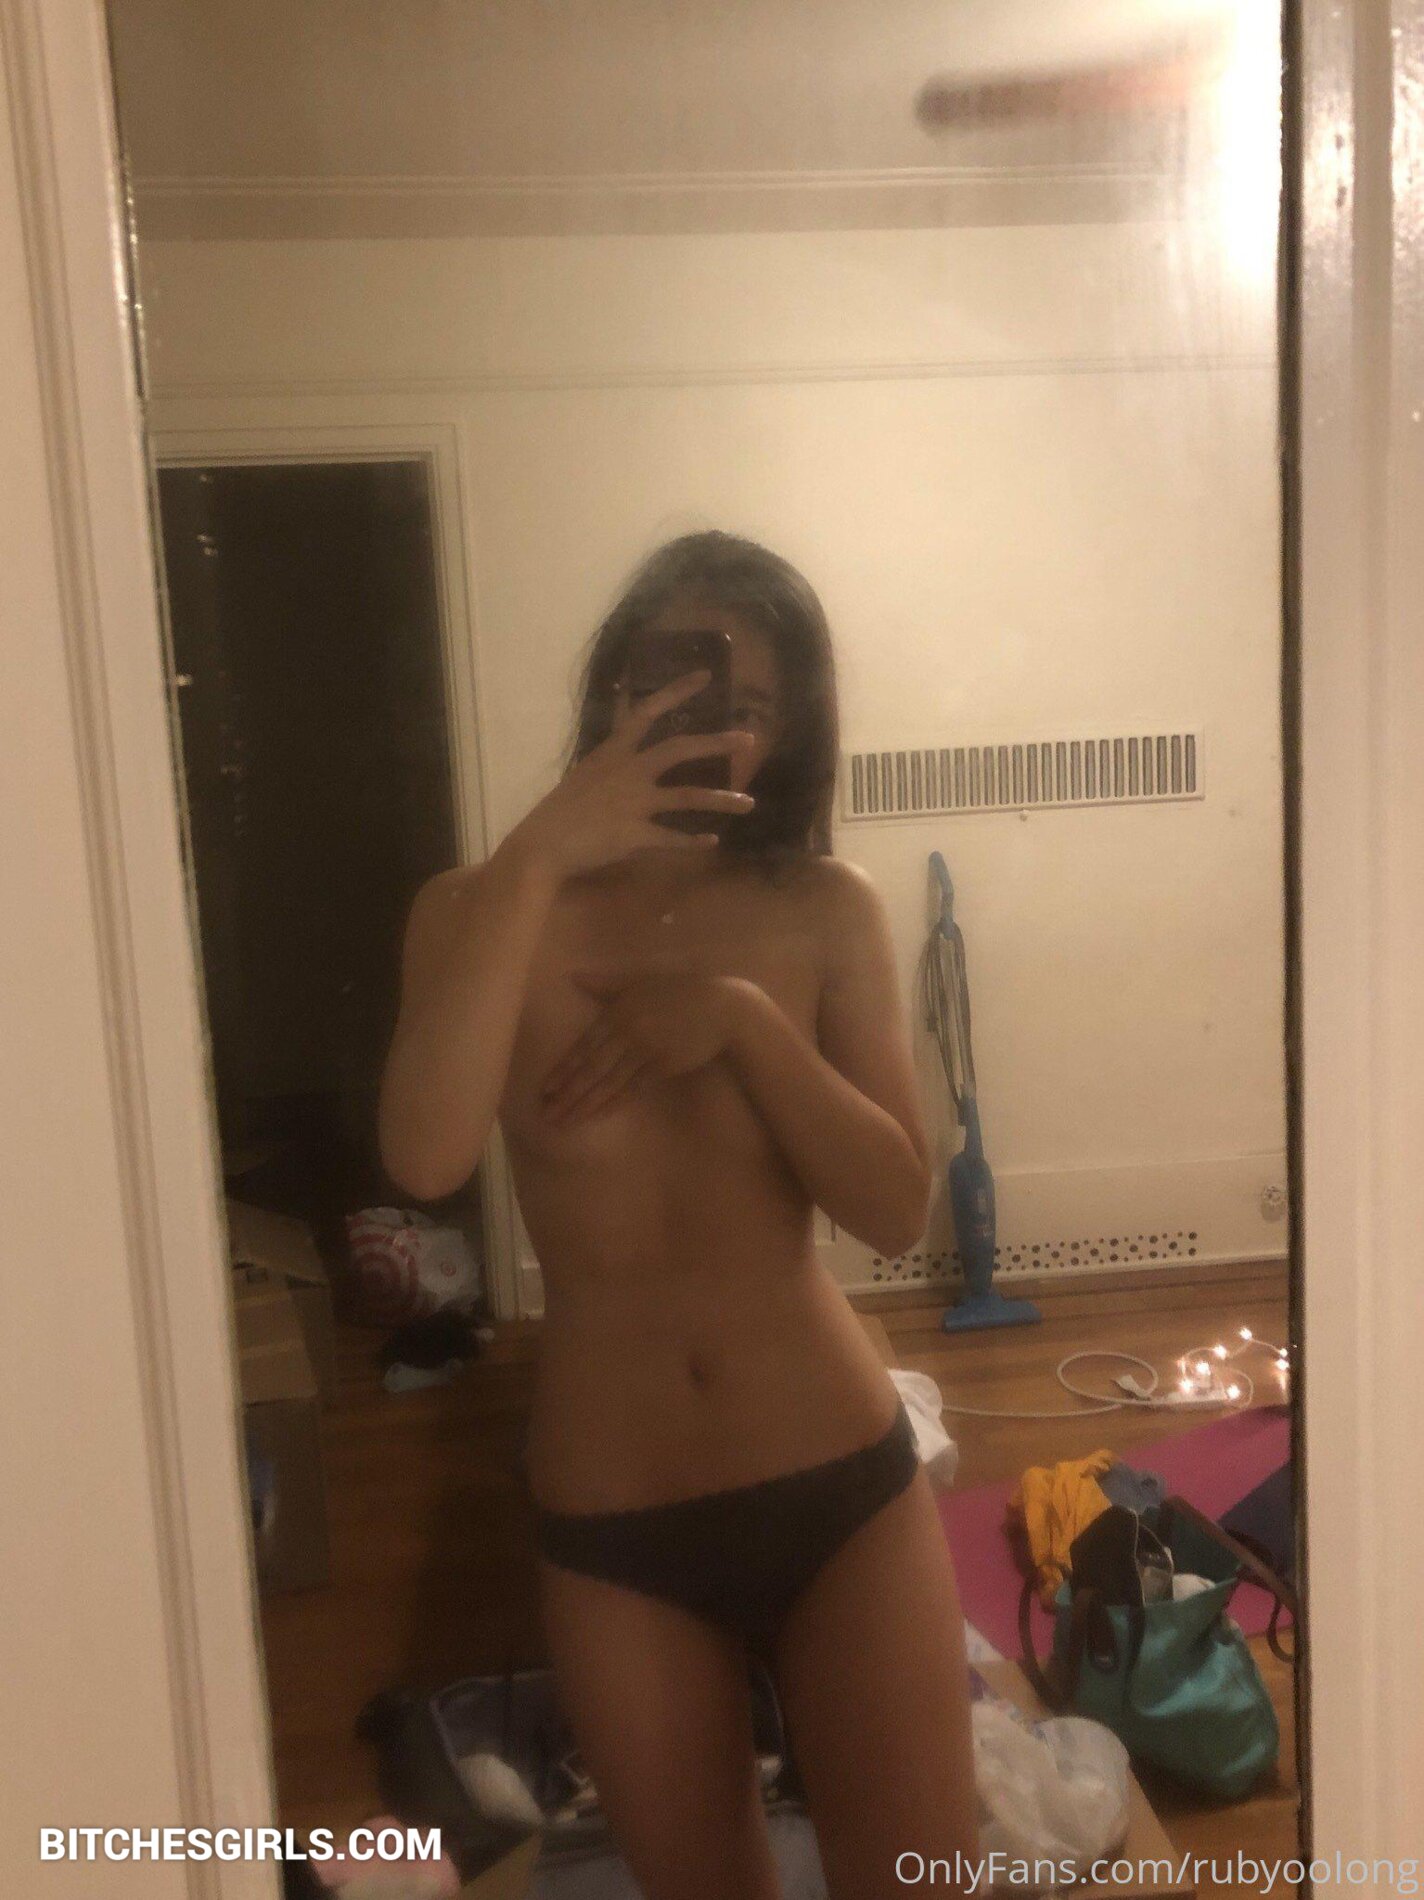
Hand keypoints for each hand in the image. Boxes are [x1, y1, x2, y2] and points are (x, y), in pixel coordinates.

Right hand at [507, 671, 756, 882]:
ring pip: (688, 796)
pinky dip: (694, 842)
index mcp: (613, 753)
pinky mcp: (636, 834)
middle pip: (679, 749)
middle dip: (716, 743)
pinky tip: (711, 843)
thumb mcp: (585, 777)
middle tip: (749, 740)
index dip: (677, 691)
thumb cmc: (558, 812)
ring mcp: (634, 803)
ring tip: (749, 803)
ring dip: (721, 800)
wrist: (541, 846)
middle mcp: (628, 771)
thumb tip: (630, 765)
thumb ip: (612, 769)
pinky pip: (674, 838)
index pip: (647, 711)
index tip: (706, 675)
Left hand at [540, 971, 751, 1125]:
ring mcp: (646, 1053)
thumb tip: (574, 976)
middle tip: (547, 1115)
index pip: (583, 1046)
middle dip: (568, 1095)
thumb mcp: (641, 979)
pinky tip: (596, 1116)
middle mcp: (628, 1033)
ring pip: (609, 1083)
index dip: (563, 1070)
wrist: (721, 1007)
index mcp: (618, 1011)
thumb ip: (607, 982)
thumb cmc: (678, 990)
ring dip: (585, 1105)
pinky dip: (613, 1104)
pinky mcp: (663, 1068)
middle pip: (591, 1069)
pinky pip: (632, 1089)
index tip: (545, 1089)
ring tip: (564, 1122)